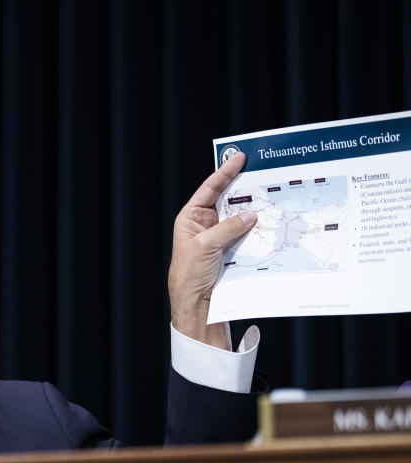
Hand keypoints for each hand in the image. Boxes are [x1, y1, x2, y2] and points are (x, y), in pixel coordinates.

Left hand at [168, 152, 256, 348]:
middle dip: (246, 190)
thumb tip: (250, 214)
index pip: (209, 189)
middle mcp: (206, 224)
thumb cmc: (189, 274)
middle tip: (264, 175)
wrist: (196, 304)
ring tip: (273, 198)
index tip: (240, 157)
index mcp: (191, 218)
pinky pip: (248, 235)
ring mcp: (221, 237)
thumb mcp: (205, 246)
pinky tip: (270, 223)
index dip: (225, 172)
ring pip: (242, 218)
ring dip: (256, 211)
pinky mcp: (233, 250)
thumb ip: (228, 228)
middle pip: (229, 201)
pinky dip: (259, 230)